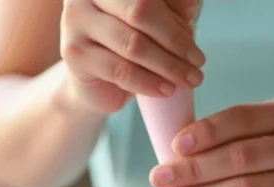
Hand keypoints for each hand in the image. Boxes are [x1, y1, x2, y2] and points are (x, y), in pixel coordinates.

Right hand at [59, 0, 204, 114]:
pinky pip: (119, 70)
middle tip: (198, 62)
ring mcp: (76, 22)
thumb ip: (172, 7)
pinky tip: (166, 89)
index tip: (197, 39)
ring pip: (132, 44)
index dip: (177, 16)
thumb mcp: (158, 19)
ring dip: (167, 65)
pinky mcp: (75, 55)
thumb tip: (192, 3)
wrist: (97, 80)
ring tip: (189, 78)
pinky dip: (148, 82)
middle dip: (175, 40)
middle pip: (140, 11)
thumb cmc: (131, 40)